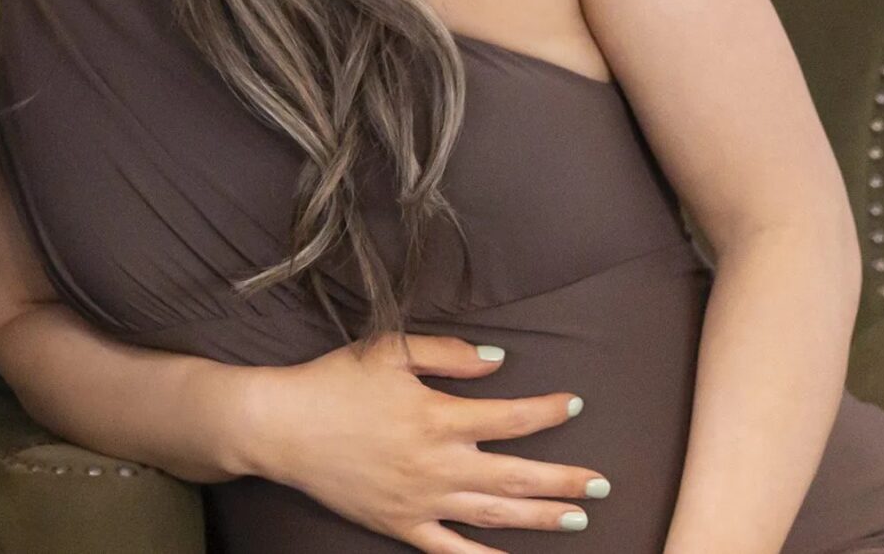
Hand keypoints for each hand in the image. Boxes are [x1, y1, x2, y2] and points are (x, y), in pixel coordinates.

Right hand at [236, 334, 606, 553]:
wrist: (281, 426)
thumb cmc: (334, 382)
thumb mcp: (389, 350)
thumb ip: (449, 354)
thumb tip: (500, 362)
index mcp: (438, 416)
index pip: (512, 417)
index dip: (548, 411)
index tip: (574, 404)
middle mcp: (437, 463)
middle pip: (517, 477)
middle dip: (565, 481)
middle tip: (602, 484)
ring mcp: (420, 501)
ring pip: (494, 515)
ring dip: (541, 518)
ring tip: (577, 520)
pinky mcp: (400, 524)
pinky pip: (449, 549)